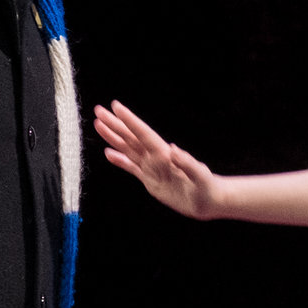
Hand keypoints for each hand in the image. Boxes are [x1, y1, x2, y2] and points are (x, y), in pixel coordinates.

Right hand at [96, 101, 225, 218]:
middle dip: (115, 124)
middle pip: (131, 137)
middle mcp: (156, 157)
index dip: (130, 120)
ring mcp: (152, 168)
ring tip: (99, 125)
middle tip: (98, 110)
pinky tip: (108, 153)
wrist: (209, 201)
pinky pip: (131, 167)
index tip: (116, 106)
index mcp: (165, 154)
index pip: (143, 134)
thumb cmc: (207, 187)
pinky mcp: (151, 179)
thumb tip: (173, 150)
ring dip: (113, 137)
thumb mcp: (200, 175)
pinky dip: (119, 160)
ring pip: (128, 149)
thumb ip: (187, 163)